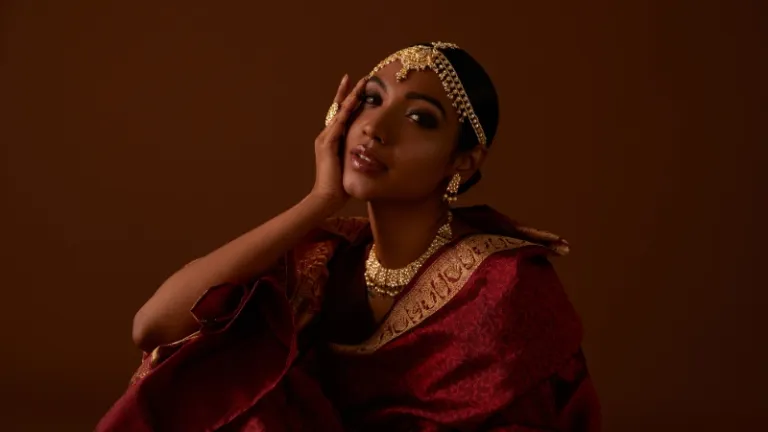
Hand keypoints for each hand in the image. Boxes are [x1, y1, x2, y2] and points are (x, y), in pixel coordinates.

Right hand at [310, 74, 366, 209]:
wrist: (326, 198)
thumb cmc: (340, 187)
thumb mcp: (351, 166)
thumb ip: (357, 155)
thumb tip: (372, 151)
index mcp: (332, 140)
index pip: (342, 116)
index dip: (350, 102)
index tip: (359, 88)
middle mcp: (326, 136)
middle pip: (339, 109)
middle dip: (349, 92)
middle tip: (360, 78)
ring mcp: (325, 139)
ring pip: (339, 113)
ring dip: (350, 97)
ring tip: (360, 84)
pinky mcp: (327, 145)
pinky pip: (338, 125)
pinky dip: (345, 112)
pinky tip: (353, 101)